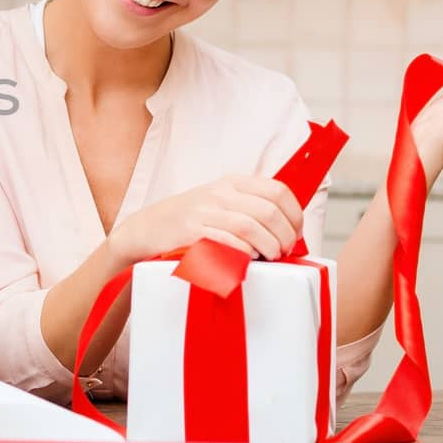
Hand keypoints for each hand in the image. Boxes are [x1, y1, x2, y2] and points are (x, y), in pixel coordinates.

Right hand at [108, 176, 303, 266]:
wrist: (147, 228)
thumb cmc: (189, 220)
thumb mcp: (219, 202)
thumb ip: (250, 207)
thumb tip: (288, 228)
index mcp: (232, 183)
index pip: (278, 191)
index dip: (294, 215)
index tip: (296, 234)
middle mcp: (220, 192)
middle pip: (269, 211)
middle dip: (284, 236)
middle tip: (283, 251)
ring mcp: (204, 210)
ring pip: (251, 226)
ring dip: (268, 246)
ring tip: (269, 257)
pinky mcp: (191, 230)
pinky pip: (228, 241)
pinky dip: (244, 252)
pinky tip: (247, 259)